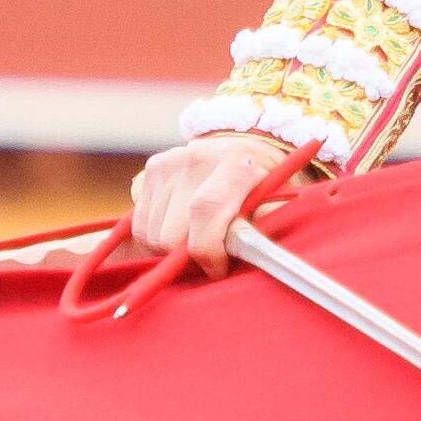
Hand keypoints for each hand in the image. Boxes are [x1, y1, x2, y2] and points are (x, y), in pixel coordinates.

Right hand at [126, 131, 296, 272]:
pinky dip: (156, 237)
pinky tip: (181, 229)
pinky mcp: (151, 170)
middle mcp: (196, 157)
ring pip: (151, 234)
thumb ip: (268, 226)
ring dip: (171, 251)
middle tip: (212, 259)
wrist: (247, 151)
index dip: (208, 251)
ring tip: (197, 242)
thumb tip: (254, 251)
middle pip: (171, 233)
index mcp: (235, 160)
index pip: (206, 210)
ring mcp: (168, 162)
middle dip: (188, 258)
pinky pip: (140, 224)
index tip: (219, 269)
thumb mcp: (280, 204)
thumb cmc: (267, 188)